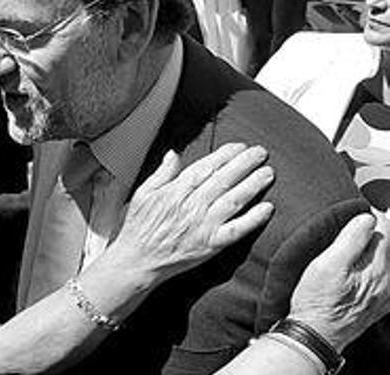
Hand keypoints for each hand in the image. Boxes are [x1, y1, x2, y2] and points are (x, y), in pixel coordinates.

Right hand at [101, 143, 274, 285]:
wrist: (137, 261)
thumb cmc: (138, 228)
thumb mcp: (143, 193)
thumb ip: (162, 173)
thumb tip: (174, 154)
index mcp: (176, 191)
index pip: (206, 167)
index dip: (225, 154)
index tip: (239, 146)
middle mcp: (192, 206)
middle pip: (224, 179)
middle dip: (244, 163)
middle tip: (261, 152)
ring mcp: (203, 225)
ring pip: (233, 200)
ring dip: (253, 185)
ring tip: (268, 173)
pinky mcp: (211, 244)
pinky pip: (237, 229)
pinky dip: (253, 219)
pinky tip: (267, 208)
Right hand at [289, 211, 389, 350]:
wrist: (317, 335)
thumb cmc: (317, 301)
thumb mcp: (327, 265)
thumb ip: (350, 240)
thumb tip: (367, 217)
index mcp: (378, 269)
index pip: (386, 231)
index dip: (373, 215)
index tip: (360, 208)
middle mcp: (388, 282)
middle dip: (381, 229)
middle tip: (367, 217)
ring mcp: (386, 294)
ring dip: (382, 246)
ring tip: (367, 236)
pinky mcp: (380, 303)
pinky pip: (388, 277)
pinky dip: (382, 263)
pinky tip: (371, 263)